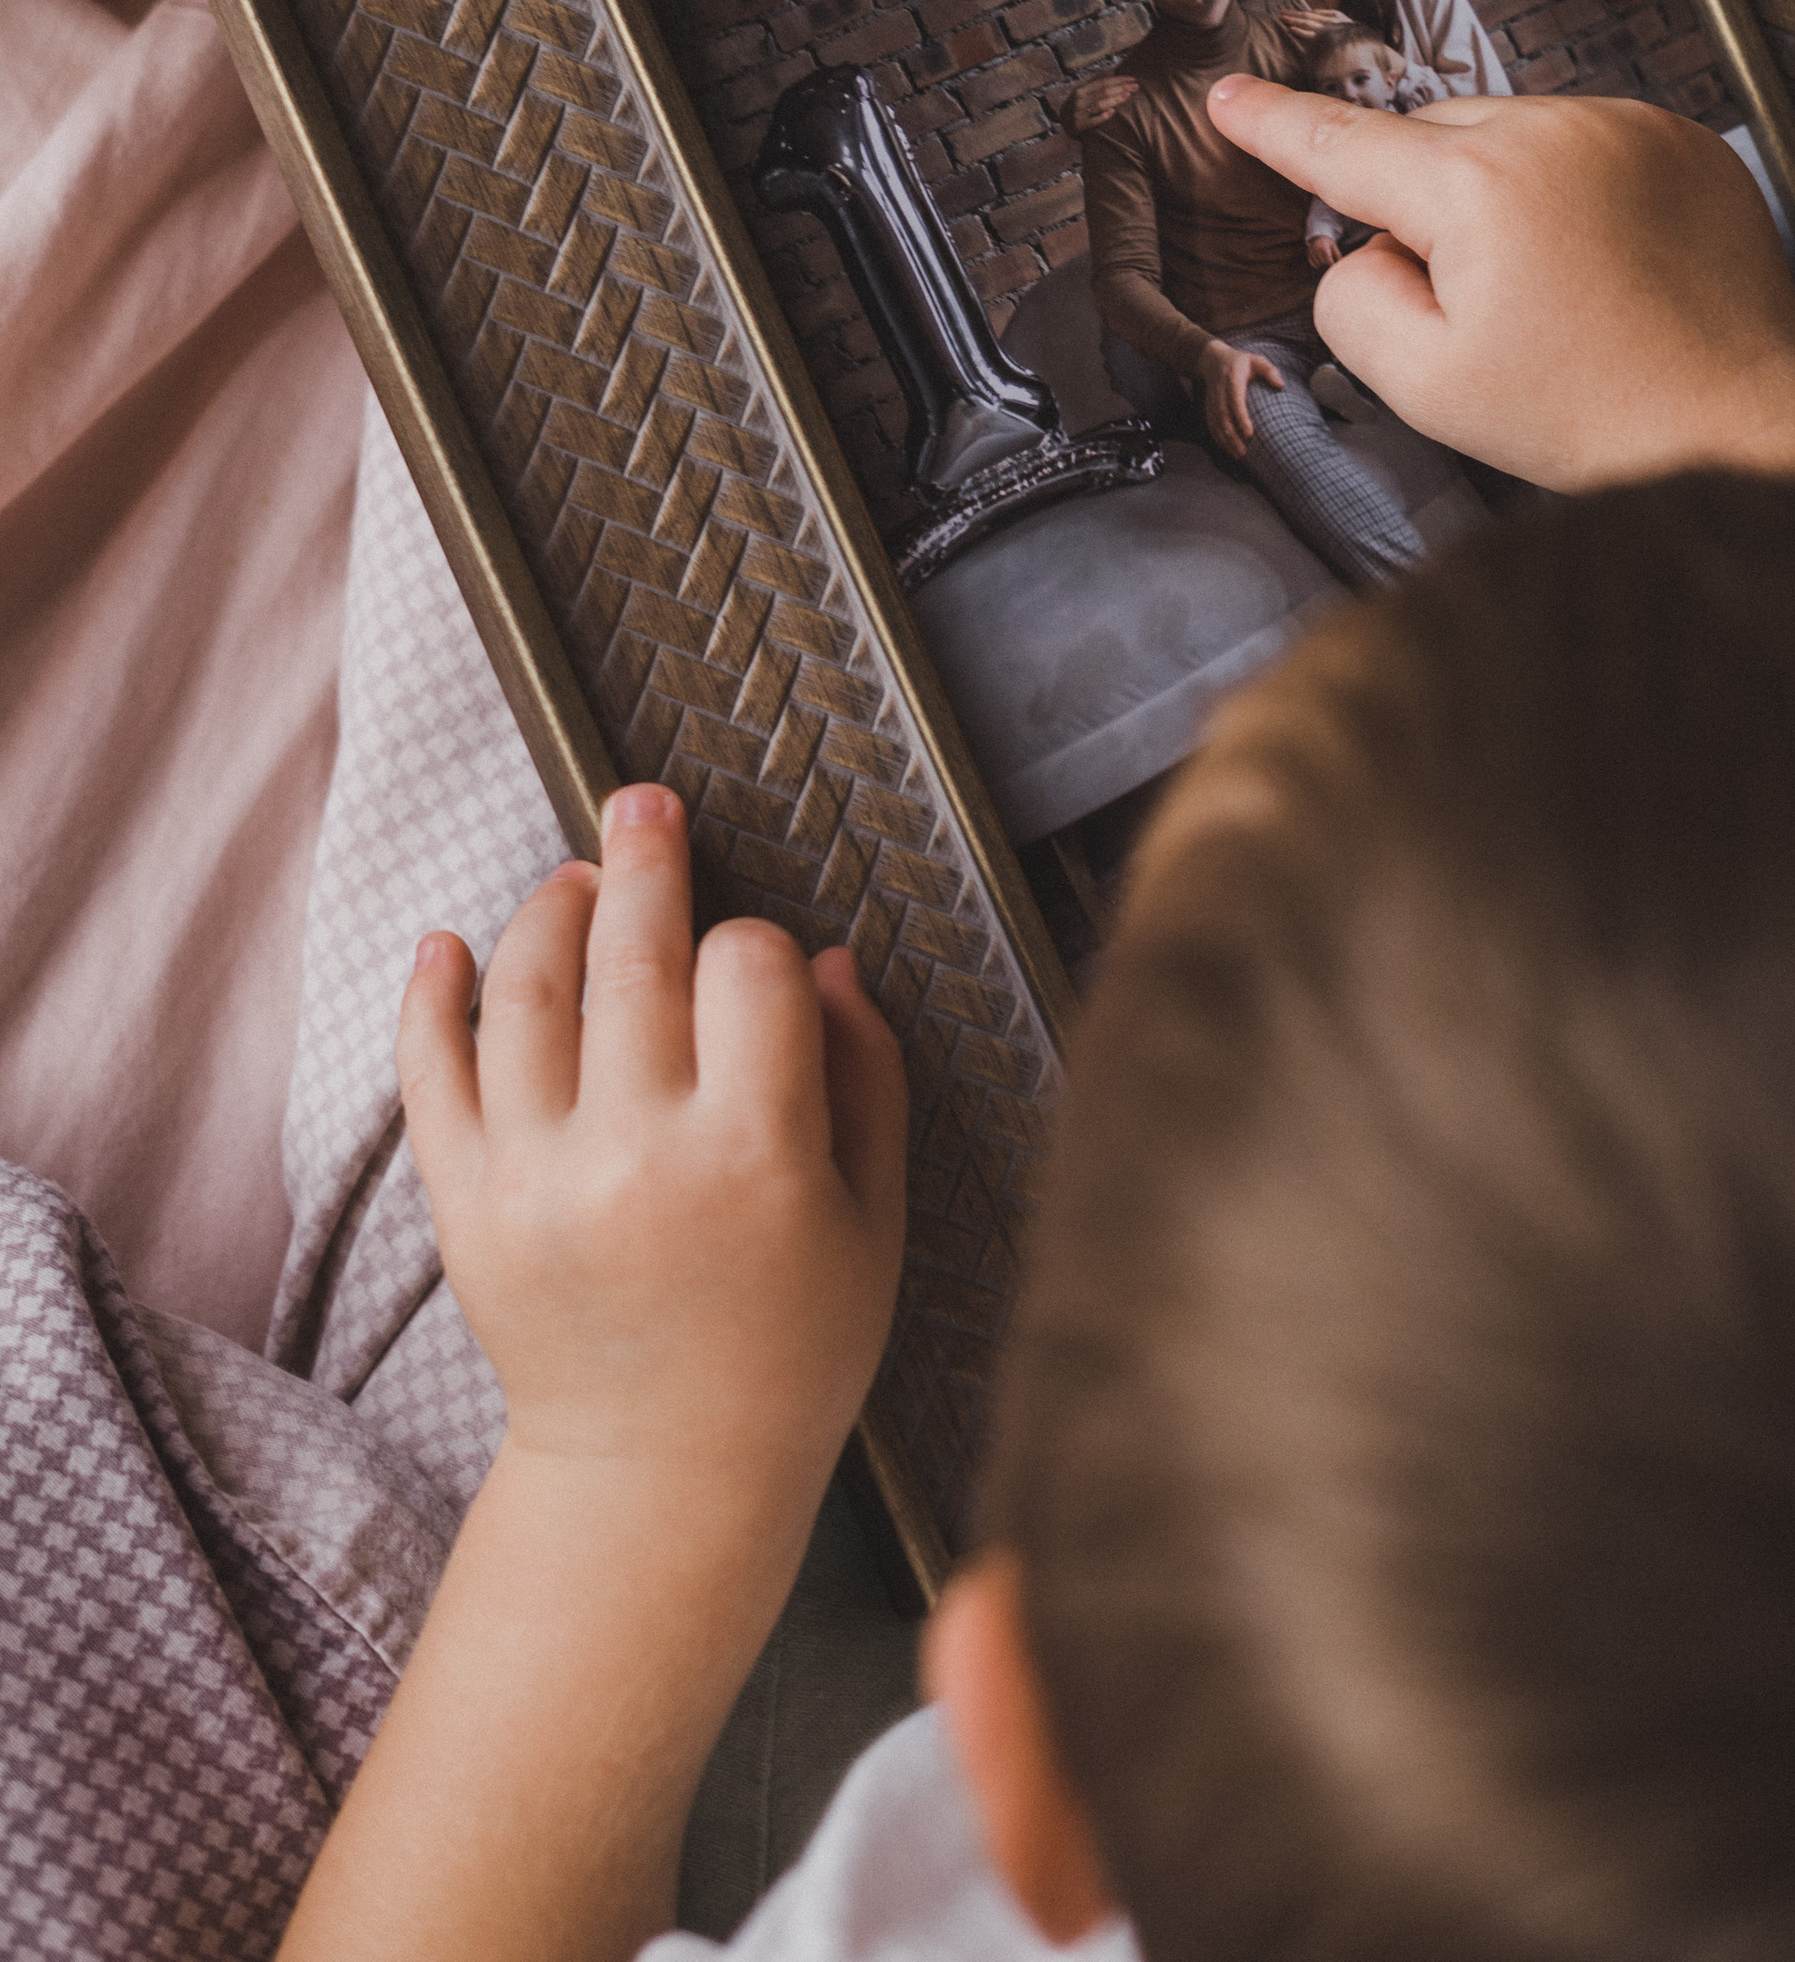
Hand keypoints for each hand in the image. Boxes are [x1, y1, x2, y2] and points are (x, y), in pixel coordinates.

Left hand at [284, 787, 909, 1961]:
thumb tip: (824, 958)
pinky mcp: (465, 1209)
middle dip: (645, 858)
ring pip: (528, 991)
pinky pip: (431, 1078)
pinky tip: (447, 945)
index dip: (762, 945)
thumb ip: (864, 1079)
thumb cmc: (793, 1352)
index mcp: (754, 1157)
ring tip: (575, 873)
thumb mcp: (874, 1220)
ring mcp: (536, 1180)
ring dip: (549, 908)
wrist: (661, 1481)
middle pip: (635, 953)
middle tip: (646, 802)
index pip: (751, 970)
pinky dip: (431, 999)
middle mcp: (635, 1156)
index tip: (767, 968)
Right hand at [1061, 71, 1137, 137]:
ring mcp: (1079, 113)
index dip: (1119, 80)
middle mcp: (1079, 100)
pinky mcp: (1079, 126)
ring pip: (1099, 104)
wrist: (1063, 123)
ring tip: (1128, 96)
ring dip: (1115, 99)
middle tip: (1136, 86)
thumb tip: (1112, 71)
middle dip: (1121, 88)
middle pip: (1103, 92)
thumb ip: (1095, 83)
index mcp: (1081, 90)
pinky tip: (1112, 112)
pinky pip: (1093, 121)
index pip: (1103, 82)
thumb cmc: (1077, 105)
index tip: (1133, 79)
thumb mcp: (1082, 92)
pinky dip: (1102, 116)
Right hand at [1197, 337, 1284, 458]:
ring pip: (1216, 424)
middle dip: (1232, 436)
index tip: (1249, 434)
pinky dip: (1218, 438)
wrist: (1213, 359)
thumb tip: (1281, 385)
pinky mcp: (1209, 407)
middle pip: (1224, 417)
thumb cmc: (1240, 361)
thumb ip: (1269, 370)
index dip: (1241, 418)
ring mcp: (1212, 400)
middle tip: (1243, 452)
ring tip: (1238, 455)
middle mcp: (1220, 391)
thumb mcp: (1256, 359)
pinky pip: (1211, 424)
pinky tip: (1227, 449)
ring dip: (1225, 441)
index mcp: (1232, 379)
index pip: (1235, 401)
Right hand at [1206, 79, 1794, 511]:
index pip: (1344, 144)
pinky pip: (1592, 145)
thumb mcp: (1427, 387)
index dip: (1275, 124)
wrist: (1741, 425)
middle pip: (1434, 144)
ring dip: (1508, 198)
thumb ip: (1353, 300)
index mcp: (1476, 190)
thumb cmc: (1590, 418)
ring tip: (1561, 299)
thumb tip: (1362, 247)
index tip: (1229, 97)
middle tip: (1480, 309)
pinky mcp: (1683, 141)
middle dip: (1430, 208)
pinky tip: (1607, 272)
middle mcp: (1553, 131)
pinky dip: (1578, 193)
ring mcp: (1628, 127)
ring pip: (1515, 140)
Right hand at [1308, 235, 1340, 274]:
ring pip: (1317, 264)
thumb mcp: (1334, 246)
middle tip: (1330, 263)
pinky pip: (1312, 263)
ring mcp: (1311, 252)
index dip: (1331, 264)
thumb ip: (1338, 255)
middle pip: (1323, 262)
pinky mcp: (1308, 254)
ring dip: (1322, 265)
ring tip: (1325, 261)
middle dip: (1327, 264)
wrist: (1318, 237)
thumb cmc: (1328, 243)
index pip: (1328, 258)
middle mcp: (1316, 249)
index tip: (1334, 267)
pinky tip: (1319, 262)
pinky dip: (1316, 265)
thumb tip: (1341, 264)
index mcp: (1324, 246)